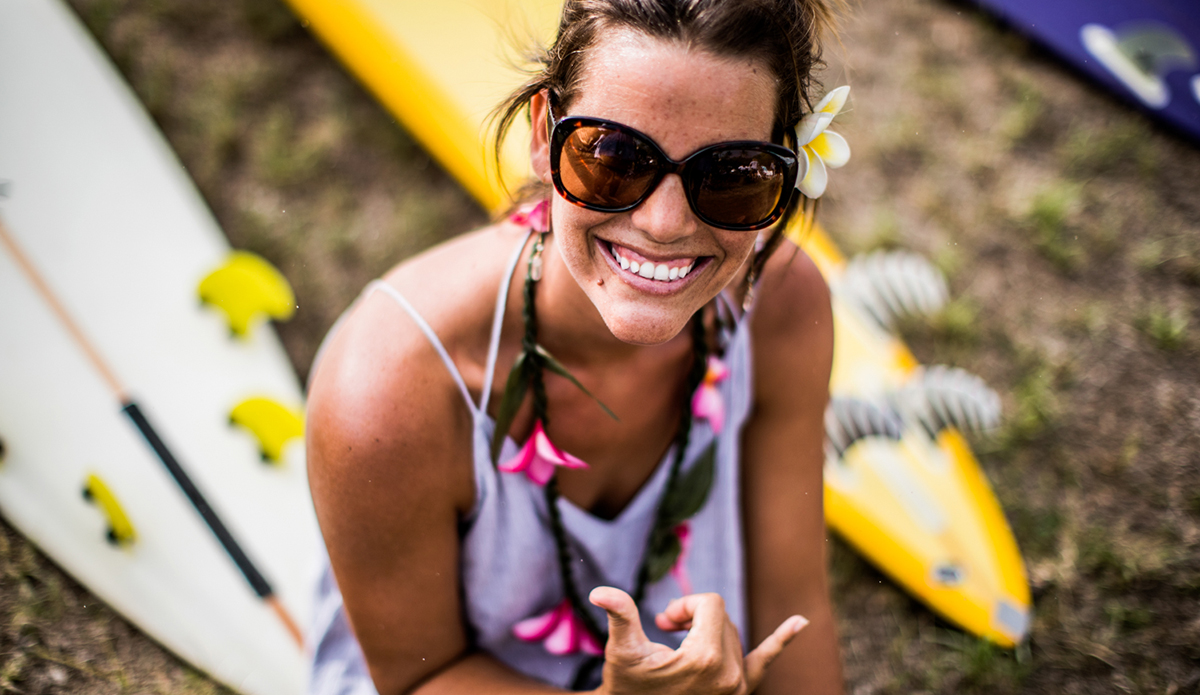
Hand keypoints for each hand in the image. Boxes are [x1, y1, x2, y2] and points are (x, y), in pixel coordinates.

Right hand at [589, 587, 806, 694]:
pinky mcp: (742, 691)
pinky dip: (782, 641)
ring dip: (708, 630)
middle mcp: (730, 672)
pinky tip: (801, 622)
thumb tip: (601, 591)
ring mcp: (740, 685)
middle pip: (721, 616)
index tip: (663, 622)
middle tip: (665, 632)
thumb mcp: (624, 652)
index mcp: (706, 657)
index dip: (684, 606)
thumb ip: (621, 616)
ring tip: (680, 644)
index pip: (710, 603)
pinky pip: (765, 661)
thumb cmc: (628, 687)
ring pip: (732, 632)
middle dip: (693, 616)